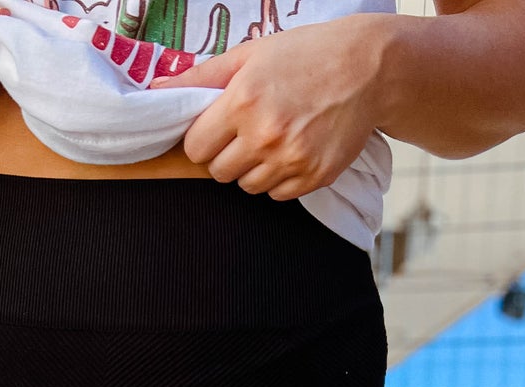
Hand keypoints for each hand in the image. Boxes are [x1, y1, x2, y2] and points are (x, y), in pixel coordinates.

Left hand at [151, 17, 384, 199]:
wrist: (367, 68)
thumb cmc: (305, 55)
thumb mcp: (250, 54)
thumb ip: (202, 77)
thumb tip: (157, 88)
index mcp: (243, 101)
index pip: (195, 147)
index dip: (202, 138)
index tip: (216, 128)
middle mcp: (265, 135)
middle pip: (218, 172)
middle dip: (225, 155)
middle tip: (246, 132)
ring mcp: (291, 160)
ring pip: (247, 187)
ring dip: (252, 169)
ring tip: (272, 139)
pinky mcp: (314, 177)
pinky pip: (277, 195)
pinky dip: (278, 179)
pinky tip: (292, 150)